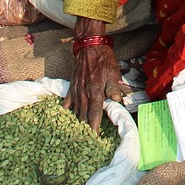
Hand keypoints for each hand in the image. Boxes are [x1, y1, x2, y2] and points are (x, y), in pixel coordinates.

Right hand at [63, 17, 123, 131]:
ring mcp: (76, 88)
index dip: (94, 125)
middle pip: (83, 114)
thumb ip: (113, 86)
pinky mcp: (72, 85)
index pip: (95, 112)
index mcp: (95, 89)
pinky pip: (67, 100)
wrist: (89, 44)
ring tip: (79, 132)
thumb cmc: (103, 58)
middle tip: (86, 139)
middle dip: (85, 127)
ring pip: (75, 109)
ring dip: (77, 120)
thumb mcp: (113, 71)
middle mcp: (84, 91)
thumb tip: (116, 100)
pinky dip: (67, 109)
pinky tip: (67, 116)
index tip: (94, 136)